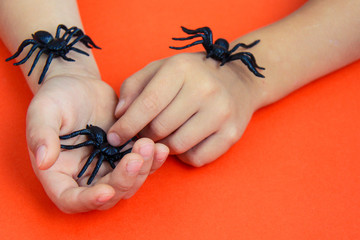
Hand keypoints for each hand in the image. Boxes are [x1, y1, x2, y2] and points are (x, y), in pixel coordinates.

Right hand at [26, 75, 168, 212]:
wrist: (79, 85)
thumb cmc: (56, 98)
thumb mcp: (43, 111)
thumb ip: (41, 135)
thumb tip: (43, 161)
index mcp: (59, 173)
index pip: (71, 200)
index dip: (89, 201)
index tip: (107, 191)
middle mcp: (85, 176)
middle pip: (108, 196)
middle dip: (124, 181)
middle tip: (136, 157)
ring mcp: (107, 167)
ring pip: (129, 184)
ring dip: (143, 172)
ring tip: (150, 145)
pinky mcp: (125, 155)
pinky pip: (142, 166)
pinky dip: (153, 161)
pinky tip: (160, 147)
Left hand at [108, 52, 263, 166]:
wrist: (238, 80)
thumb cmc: (192, 75)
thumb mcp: (161, 69)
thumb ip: (134, 87)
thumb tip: (120, 115)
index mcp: (182, 69)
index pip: (148, 104)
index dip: (126, 125)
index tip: (114, 138)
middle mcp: (205, 89)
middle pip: (160, 128)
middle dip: (144, 136)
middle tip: (143, 134)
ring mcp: (221, 113)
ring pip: (177, 146)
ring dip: (164, 146)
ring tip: (165, 135)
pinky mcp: (232, 134)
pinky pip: (197, 158)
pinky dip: (184, 155)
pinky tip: (185, 140)